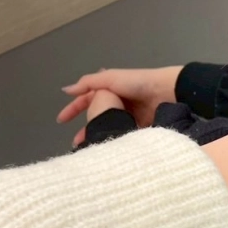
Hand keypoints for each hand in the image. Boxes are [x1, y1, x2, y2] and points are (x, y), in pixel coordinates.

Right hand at [57, 66, 181, 144]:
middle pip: (96, 116)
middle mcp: (117, 102)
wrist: (166, 92)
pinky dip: (114, 141)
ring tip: (89, 148)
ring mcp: (127, 115)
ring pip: (108, 127)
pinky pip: (122, 134)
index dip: (73, 108)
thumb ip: (88, 83)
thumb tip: (66, 90)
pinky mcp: (138, 127)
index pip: (86, 99)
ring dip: (98, 136)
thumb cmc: (137, 83)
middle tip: (75, 142)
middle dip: (85, 128)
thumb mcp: (110, 78)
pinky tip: (106, 149)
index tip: (61, 121)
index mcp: (109, 89)